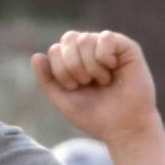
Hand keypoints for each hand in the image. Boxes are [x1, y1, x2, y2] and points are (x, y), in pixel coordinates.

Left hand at [31, 31, 160, 145]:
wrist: (122, 127)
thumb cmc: (93, 115)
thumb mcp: (62, 98)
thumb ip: (47, 79)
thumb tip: (36, 56)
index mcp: (73, 60)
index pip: (55, 49)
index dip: (60, 70)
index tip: (74, 88)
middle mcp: (90, 50)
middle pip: (68, 37)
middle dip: (71, 66)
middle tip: (86, 83)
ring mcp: (108, 47)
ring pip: (85, 38)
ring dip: (89, 66)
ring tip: (102, 80)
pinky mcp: (127, 47)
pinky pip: (106, 38)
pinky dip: (104, 58)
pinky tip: (112, 70)